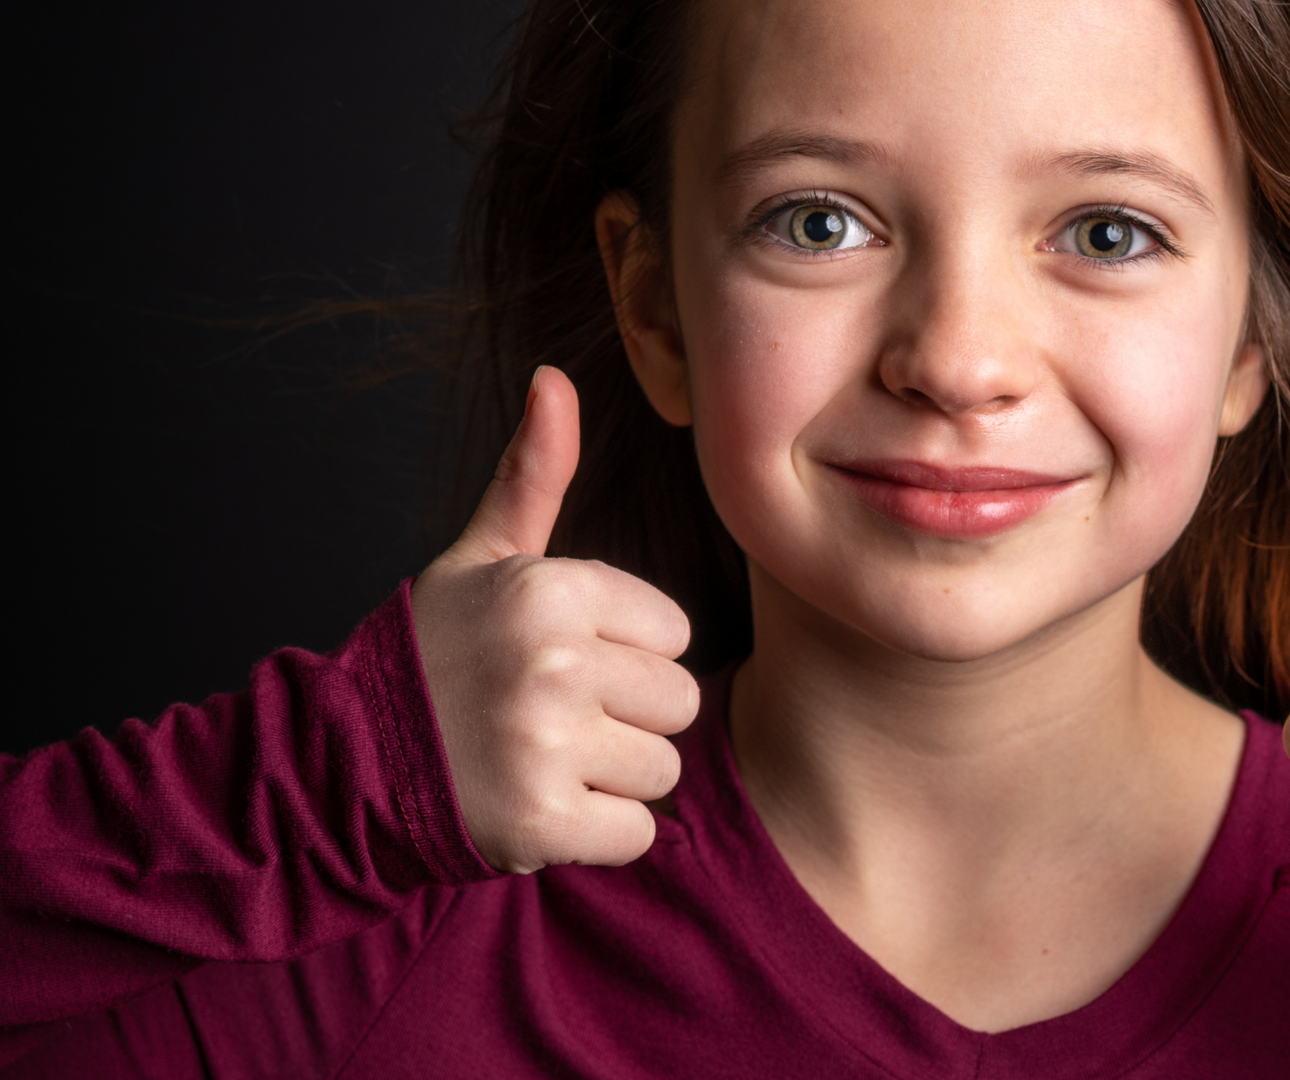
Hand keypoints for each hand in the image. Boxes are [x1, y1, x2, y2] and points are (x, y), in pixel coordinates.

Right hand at [410, 366, 698, 873]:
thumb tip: (554, 378)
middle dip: (627, 718)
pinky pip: (637, 833)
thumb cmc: (436, 653)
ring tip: (543, 760)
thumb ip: (533, 474)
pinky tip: (543, 808)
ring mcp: (545, 745)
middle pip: (679, 702)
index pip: (673, 633)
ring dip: (614, 779)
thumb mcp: (482, 557)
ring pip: (663, 769)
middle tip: (553, 719)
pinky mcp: (541, 823)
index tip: (561, 660)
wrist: (346, 763)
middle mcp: (552, 662)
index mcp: (549, 590)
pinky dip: (597, 834)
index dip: (626, 653)